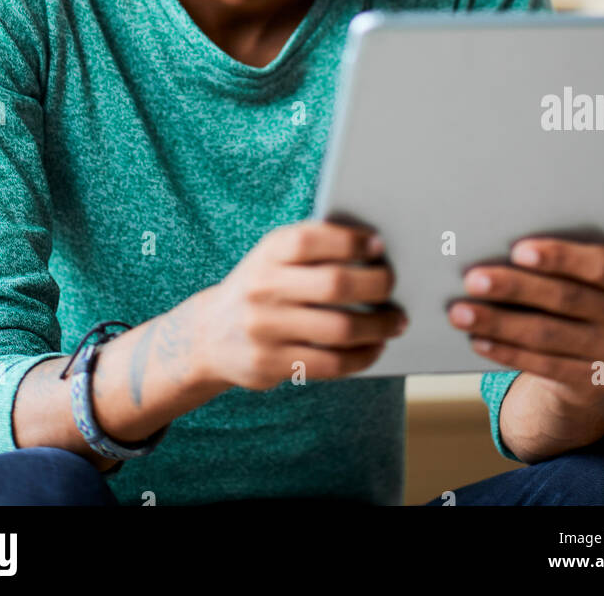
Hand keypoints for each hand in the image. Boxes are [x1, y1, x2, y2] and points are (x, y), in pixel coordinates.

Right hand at [195, 221, 406, 391]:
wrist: (209, 334)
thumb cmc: (262, 287)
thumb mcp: (273, 258)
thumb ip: (312, 250)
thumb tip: (375, 250)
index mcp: (267, 253)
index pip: (310, 239)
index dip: (350, 240)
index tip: (379, 245)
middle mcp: (263, 288)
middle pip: (334, 285)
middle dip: (376, 285)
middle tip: (394, 286)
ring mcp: (265, 329)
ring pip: (339, 329)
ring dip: (378, 326)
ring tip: (395, 322)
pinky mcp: (270, 364)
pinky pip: (330, 363)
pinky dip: (361, 356)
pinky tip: (374, 348)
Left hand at [447, 238, 603, 406]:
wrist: (596, 359)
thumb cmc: (577, 297)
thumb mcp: (583, 279)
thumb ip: (558, 265)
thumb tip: (495, 249)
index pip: (601, 265)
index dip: (561, 257)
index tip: (517, 249)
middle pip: (567, 299)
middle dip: (515, 287)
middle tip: (472, 279)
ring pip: (549, 335)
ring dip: (499, 322)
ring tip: (460, 312)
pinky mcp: (598, 385)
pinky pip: (544, 366)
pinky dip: (507, 351)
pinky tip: (478, 340)